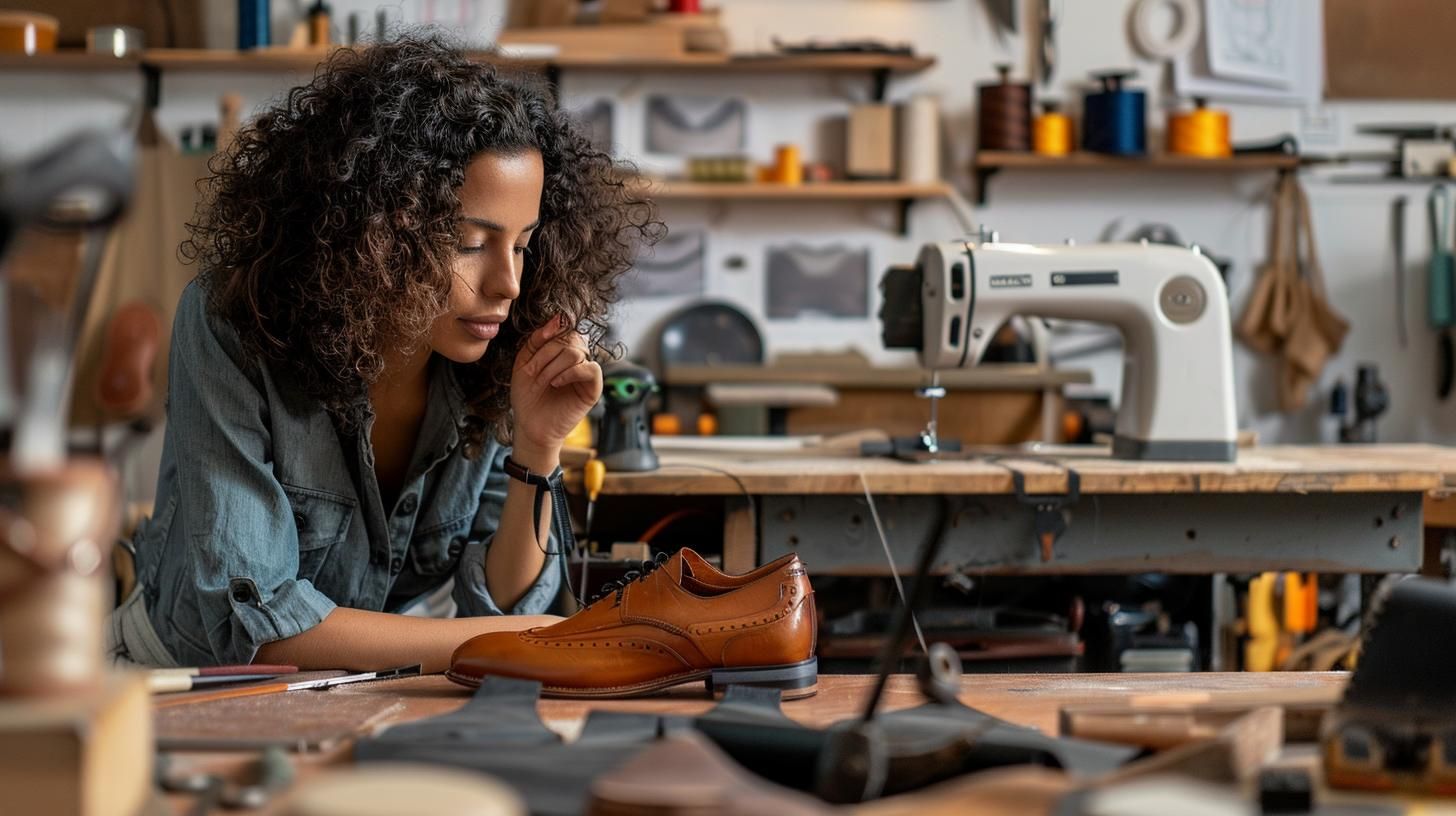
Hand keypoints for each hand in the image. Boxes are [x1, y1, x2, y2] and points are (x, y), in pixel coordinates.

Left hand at [511, 316, 600, 466]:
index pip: (563, 329)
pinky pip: (590, 369)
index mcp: (562, 352)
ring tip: (543, 381)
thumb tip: (558, 318)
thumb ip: (537, 339)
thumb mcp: (524, 362)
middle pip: (569, 339)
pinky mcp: (593, 389)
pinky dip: (570, 373)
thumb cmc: (527, 396)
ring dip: (553, 366)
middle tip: (533, 372)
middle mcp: (577, 360)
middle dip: (546, 354)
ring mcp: (586, 374)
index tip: (535, 349)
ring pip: (576, 353)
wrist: (529, 425)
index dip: (548, 334)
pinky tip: (556, 383)